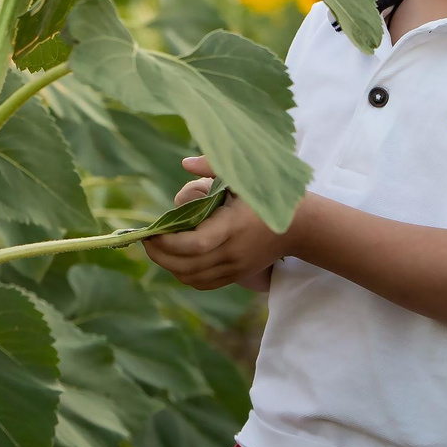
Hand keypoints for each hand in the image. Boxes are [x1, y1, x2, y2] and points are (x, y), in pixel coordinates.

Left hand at [141, 157, 302, 289]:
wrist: (300, 225)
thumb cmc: (269, 194)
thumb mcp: (245, 176)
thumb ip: (215, 167)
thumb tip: (185, 163)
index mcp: (233, 226)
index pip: (195, 244)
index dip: (168, 243)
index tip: (152, 231)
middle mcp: (233, 252)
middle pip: (186, 265)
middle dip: (160, 255)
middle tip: (147, 239)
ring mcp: (235, 267)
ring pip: (191, 277)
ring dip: (169, 265)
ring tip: (158, 248)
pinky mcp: (237, 276)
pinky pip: (203, 283)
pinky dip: (184, 274)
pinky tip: (176, 259)